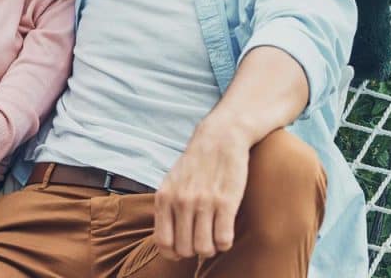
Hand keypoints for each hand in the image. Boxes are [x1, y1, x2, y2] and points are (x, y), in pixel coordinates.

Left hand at [153, 127, 249, 259]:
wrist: (220, 137)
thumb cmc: (196, 164)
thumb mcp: (171, 182)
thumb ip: (166, 208)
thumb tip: (167, 242)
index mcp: (165, 197)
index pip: (163, 242)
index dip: (174, 253)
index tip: (184, 249)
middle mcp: (181, 201)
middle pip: (185, 249)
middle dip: (195, 251)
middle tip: (203, 240)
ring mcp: (204, 202)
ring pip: (205, 248)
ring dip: (211, 248)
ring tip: (215, 237)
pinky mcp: (226, 201)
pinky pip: (224, 239)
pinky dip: (225, 243)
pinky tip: (226, 232)